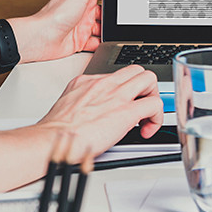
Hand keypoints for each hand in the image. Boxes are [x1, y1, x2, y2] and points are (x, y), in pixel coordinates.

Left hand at [10, 0, 107, 62]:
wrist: (42, 39)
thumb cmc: (55, 15)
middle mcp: (81, 11)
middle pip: (102, 12)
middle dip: (110, 15)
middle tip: (118, 18)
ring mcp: (80, 26)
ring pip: (100, 28)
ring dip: (106, 30)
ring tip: (112, 31)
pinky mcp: (79, 41)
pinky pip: (94, 43)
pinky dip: (100, 43)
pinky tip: (103, 42)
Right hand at [34, 65, 163, 160]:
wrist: (55, 140)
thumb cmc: (58, 132)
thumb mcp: (69, 105)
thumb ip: (85, 102)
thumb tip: (96, 112)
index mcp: (89, 82)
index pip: (118, 75)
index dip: (127, 90)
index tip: (125, 105)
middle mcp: (104, 83)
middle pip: (137, 70)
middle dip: (145, 89)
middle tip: (141, 108)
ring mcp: (116, 95)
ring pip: (150, 79)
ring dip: (153, 98)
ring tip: (146, 117)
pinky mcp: (126, 111)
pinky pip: (155, 104)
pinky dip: (156, 118)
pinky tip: (146, 130)